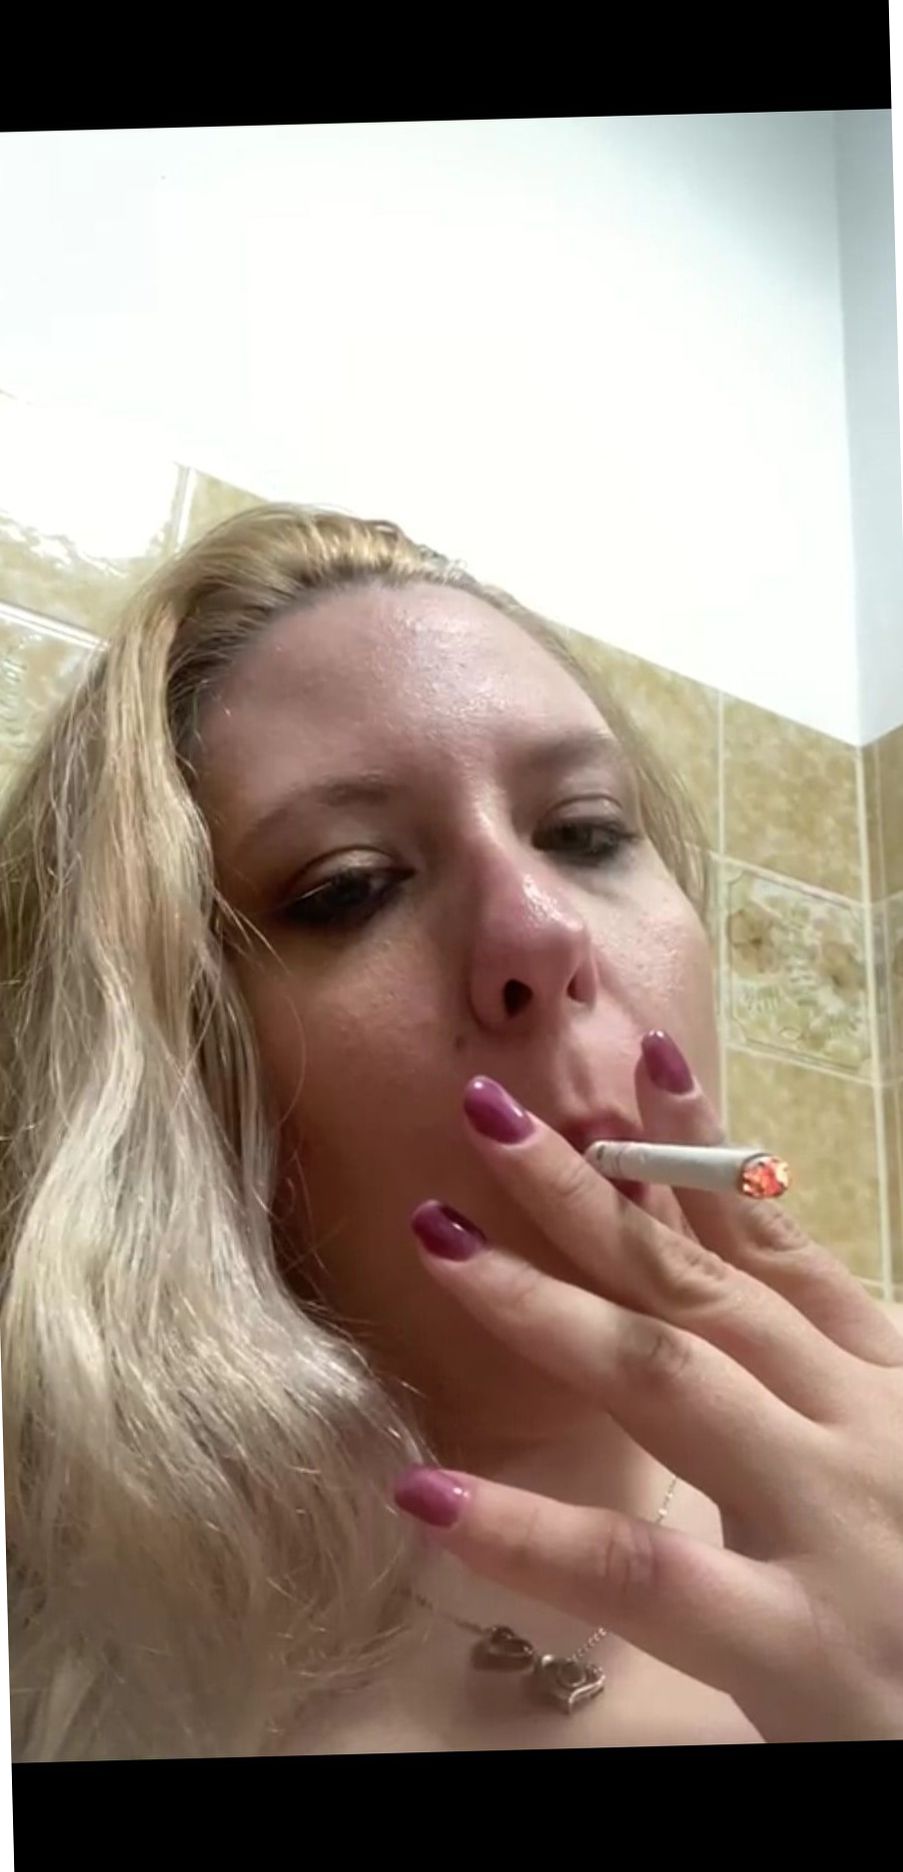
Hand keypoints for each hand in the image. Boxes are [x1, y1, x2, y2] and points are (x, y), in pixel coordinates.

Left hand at [395, 1031, 902, 1743]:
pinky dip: (528, 1532)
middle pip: (698, 1285)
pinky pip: (641, 1570)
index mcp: (887, 1384)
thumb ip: (832, 1377)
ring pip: (665, 1379)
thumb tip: (738, 1291)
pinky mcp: (798, 1641)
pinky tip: (428, 1496)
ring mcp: (828, 1520)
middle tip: (486, 1112)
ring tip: (434, 1237)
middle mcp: (859, 1426)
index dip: (700, 1152)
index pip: (775, 1246)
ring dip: (543, 1301)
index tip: (634, 1064)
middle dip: (588, 1191)